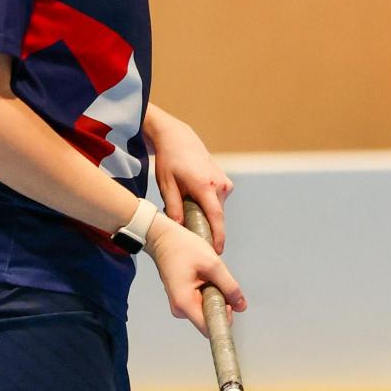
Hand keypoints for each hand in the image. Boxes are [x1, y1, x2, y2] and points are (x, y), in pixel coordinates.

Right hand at [144, 214, 245, 336]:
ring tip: (207, 275)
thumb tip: (241, 306)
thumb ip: (229, 286)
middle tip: (216, 280)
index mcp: (185, 303)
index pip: (209, 328)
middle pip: (209, 318)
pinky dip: (208, 291)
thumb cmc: (182, 247)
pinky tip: (203, 276)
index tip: (230, 304)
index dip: (224, 318)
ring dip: (214, 294)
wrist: (163, 237)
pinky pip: (202, 302)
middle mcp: (180, 309)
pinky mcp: (183, 299)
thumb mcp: (213, 264)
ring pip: (207, 309)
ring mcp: (180, 304)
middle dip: (221, 302)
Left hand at [148, 111, 234, 252]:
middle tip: (189, 236)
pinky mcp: (224, 182)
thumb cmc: (169, 161)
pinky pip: (217, 202)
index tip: (217, 251)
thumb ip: (174, 208)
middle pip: (215, 216)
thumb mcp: (166, 185)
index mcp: (205, 185)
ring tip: (186, 212)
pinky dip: (206, 207)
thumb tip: (180, 228)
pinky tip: (192, 202)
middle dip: (205, 227)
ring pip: (216, 209)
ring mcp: (224, 182)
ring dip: (204, 215)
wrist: (178, 139)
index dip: (218, 236)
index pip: (215, 217)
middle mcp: (219, 184)